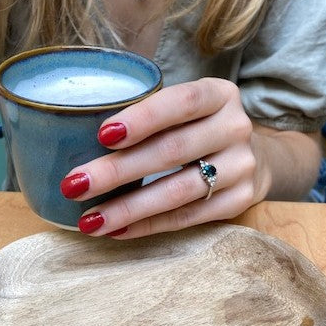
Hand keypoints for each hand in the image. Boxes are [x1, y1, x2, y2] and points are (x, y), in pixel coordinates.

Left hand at [61, 78, 261, 237]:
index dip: (143, 118)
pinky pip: (189, 216)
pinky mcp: (240, 200)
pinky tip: (119, 229)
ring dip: (129, 207)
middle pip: (174, 150)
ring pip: (179, 190)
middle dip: (120, 170)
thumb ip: (153, 118)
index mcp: (220, 95)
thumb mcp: (187, 111)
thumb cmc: (202, 129)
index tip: (102, 136)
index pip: (182, 102)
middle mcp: (235, 128)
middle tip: (75, 185)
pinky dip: (150, 224)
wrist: (250, 157)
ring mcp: (241, 166)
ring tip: (91, 220)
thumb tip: (87, 144)